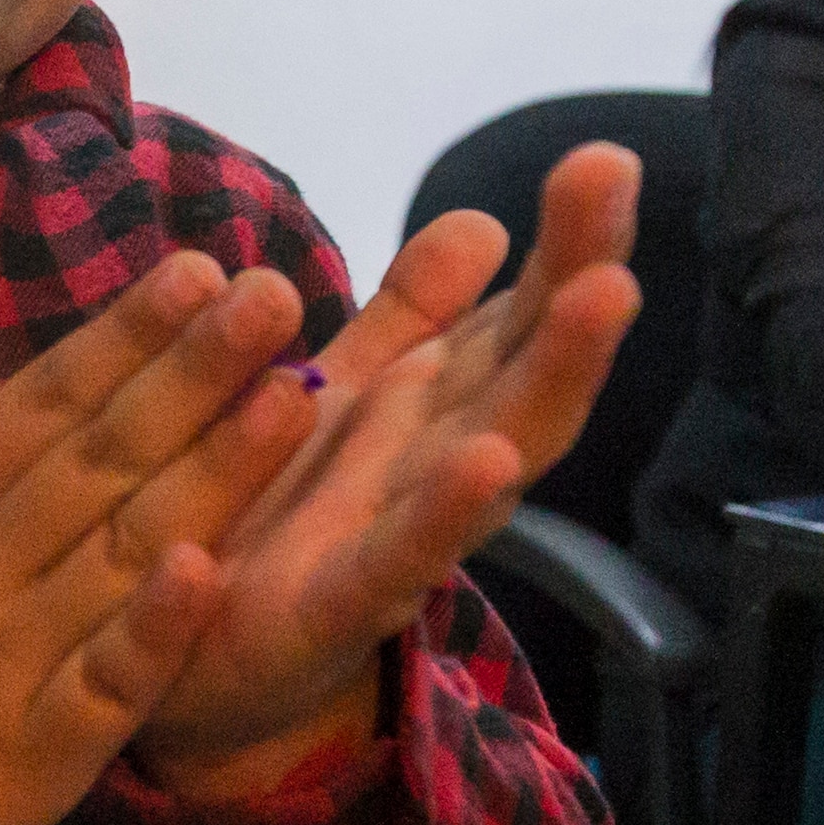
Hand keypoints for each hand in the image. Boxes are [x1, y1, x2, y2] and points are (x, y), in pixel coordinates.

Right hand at [0, 249, 321, 824]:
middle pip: (100, 460)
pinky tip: (214, 573)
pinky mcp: (28, 759)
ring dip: (213, 477)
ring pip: (124, 556)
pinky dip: (154, 635)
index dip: (121, 335)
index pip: (39, 404)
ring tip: (296, 396)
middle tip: (279, 292)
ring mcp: (3, 667)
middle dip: (194, 374)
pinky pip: (103, 689)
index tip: (198, 267)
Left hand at [131, 143, 645, 800]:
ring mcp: (399, 538)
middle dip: (580, 293)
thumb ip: (409, 316)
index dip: (566, 245)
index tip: (607, 161)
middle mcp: (435, 466)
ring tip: (604, 301)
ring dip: (552, 378)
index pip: (517, 315)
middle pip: (527, 373)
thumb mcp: (343, 395)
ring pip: (493, 454)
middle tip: (625, 204)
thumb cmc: (282, 515)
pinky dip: (444, 513)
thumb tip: (486, 221)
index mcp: (432, 405)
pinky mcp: (337, 608)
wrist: (198, 663)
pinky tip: (487, 460)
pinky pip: (396, 557)